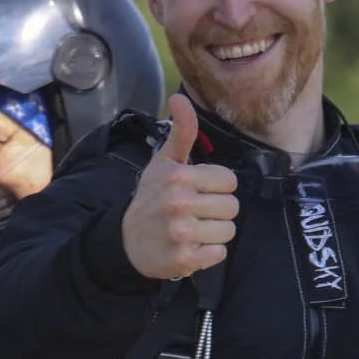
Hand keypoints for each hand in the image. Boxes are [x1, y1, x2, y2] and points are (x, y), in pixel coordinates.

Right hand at [119, 94, 235, 281]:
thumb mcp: (163, 163)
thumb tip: (179, 98)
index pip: (229, 181)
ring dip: (214, 233)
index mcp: (179, 177)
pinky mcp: (184, 260)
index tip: (197, 192)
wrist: (126, 242)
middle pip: (232, 207)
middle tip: (195, 213)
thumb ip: (181, 132)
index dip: (216, 187)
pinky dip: (208, 253)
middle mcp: (179, 204)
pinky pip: (219, 254)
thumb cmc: (151, 198)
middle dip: (217, 211)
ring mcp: (181, 234)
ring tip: (193, 230)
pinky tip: (191, 246)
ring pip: (228, 231)